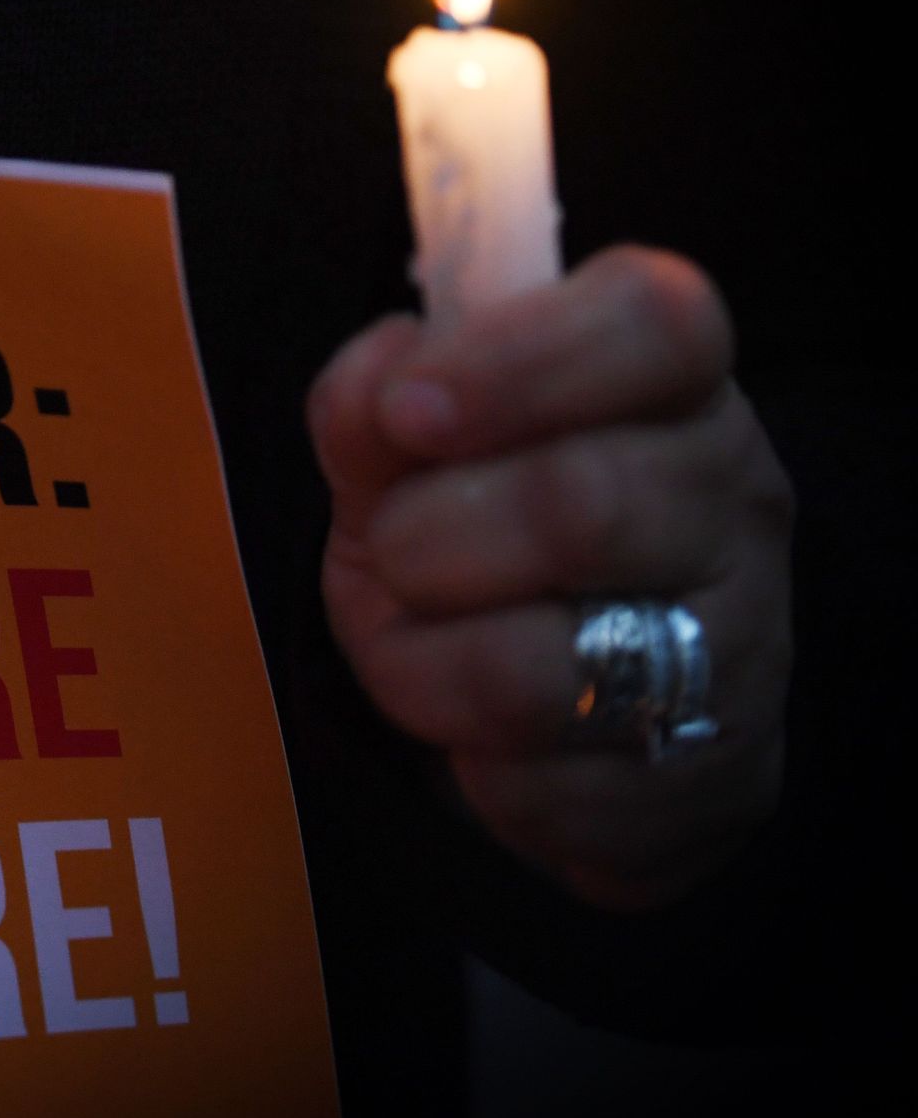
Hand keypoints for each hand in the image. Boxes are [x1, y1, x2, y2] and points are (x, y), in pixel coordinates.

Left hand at [308, 246, 793, 910]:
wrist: (534, 712)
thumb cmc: (464, 543)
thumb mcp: (401, 463)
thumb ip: (372, 409)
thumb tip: (381, 379)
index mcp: (670, 386)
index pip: (655, 324)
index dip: (521, 363)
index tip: (409, 411)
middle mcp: (735, 504)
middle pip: (583, 506)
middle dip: (427, 541)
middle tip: (389, 555)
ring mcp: (746, 647)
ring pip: (547, 670)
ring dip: (422, 671)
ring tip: (411, 653)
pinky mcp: (720, 781)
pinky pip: (549, 793)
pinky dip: (470, 773)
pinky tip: (476, 743)